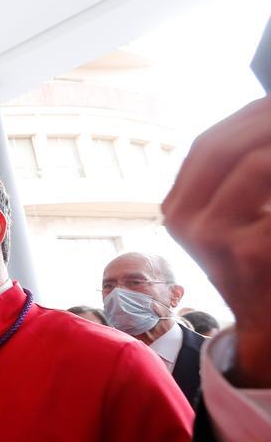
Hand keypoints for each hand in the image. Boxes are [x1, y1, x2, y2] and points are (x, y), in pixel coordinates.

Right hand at [162, 94, 270, 386]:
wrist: (270, 325)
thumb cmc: (262, 265)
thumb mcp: (240, 215)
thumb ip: (240, 175)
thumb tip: (260, 115)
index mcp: (179, 207)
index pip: (210, 143)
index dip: (249, 116)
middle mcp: (183, 219)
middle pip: (227, 147)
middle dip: (265, 121)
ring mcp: (208, 235)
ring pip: (255, 163)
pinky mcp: (241, 251)